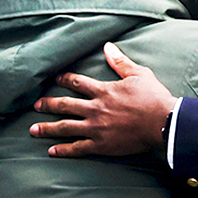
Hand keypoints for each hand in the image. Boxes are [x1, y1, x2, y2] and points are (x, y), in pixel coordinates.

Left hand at [30, 43, 175, 157]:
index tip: (55, 80)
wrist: (164, 122)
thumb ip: (120, 62)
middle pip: (64, 105)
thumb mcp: (139, 74)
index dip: (64, 80)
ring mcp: (96, 128)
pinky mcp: (101, 145)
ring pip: (65, 127)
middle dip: (48, 105)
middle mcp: (95, 108)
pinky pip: (78, 147)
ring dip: (48, 128)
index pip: (77, 82)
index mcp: (103, 91)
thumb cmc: (154, 98)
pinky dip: (64, 149)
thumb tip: (107, 46)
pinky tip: (52, 151)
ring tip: (33, 130)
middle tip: (35, 106)